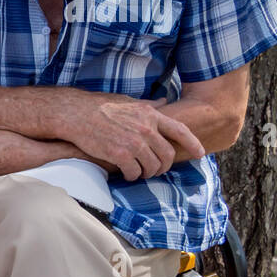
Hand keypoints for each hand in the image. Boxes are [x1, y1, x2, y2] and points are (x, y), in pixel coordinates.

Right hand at [63, 93, 203, 180]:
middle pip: (167, 154)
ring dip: (147, 172)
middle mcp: (146, 129)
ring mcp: (134, 143)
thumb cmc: (99, 106)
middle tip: (155, 169)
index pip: (180, 131)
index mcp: (150, 115)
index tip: (200, 154)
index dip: (193, 143)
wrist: (75, 114)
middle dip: (163, 165)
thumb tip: (164, 102)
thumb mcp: (128, 101)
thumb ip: (148, 105)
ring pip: (152, 166)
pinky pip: (134, 172)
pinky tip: (126, 173)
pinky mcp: (119, 154)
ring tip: (139, 172)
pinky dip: (132, 176)